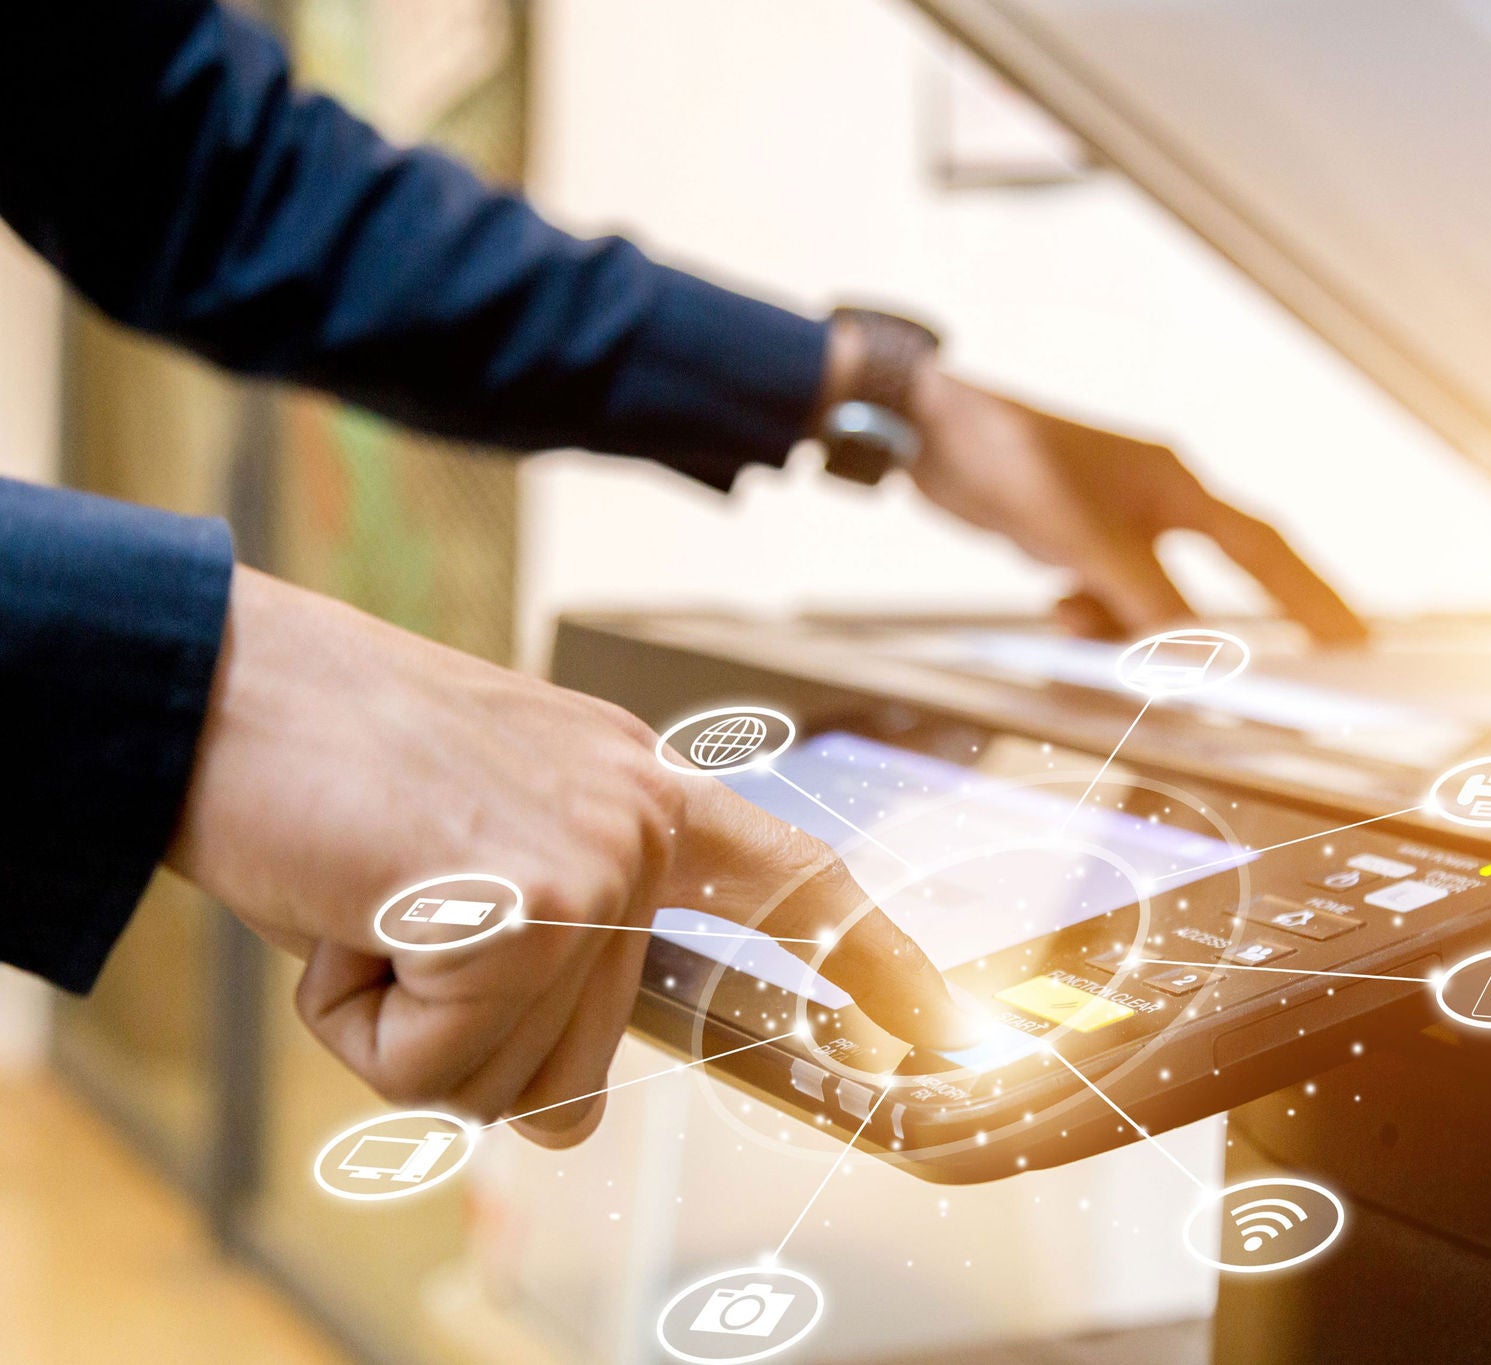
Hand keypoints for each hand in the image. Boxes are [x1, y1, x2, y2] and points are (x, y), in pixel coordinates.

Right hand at [165, 568, 980, 1147]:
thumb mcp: (473, 846)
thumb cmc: (325, 766)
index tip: (934, 1021)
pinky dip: (360, 1022)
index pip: (786, 879)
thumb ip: (552, 950)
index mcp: (638, 789)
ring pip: (508, 1077)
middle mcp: (637, 820)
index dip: (864, 957)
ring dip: (407, 1028)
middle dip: (464, 1040)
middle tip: (391, 921)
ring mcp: (592, 859)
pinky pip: (435, 1066)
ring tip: (367, 901)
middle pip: (582, 1064)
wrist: (219, 687)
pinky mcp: (522, 903)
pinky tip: (343, 914)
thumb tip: (569, 1110)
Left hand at [907, 368, 1367, 643]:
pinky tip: (1059, 604)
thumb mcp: (1082, 540)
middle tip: (1258, 686)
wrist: (927, 431)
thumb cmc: (1009, 458)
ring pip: (1147, 599)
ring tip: (1079, 619)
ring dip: (1124, 625)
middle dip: (1219, 633)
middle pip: (1212, 583)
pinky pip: (1104, 595)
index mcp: (1176, 486)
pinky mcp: (1076, 538)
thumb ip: (1144, 601)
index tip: (1353, 639)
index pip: (1264, 549)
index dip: (1312, 597)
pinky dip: (1090, 614)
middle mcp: (1156, 502)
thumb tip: (1195, 658)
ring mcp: (1116, 521)